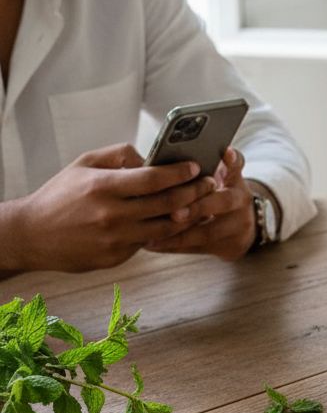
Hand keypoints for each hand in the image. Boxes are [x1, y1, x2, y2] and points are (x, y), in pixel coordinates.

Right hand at [8, 143, 212, 271]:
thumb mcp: (83, 164)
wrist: (32, 235)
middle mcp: (112, 215)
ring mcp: (115, 239)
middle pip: (166, 204)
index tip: (195, 166)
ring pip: (165, 227)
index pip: (153, 179)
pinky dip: (165, 232)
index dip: (179, 173)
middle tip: (208, 184)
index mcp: (103, 187)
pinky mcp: (116, 257)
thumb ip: (119, 155)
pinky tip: (176, 221)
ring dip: (187, 215)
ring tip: (200, 203)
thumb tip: (149, 156)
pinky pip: (149, 242)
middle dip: (194, 192)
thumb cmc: (59, 195)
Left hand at [144, 147, 257, 260]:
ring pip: (210, 231)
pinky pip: (199, 248)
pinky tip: (154, 244)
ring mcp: (238, 224)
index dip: (232, 160)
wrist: (240, 226)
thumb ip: (194, 169)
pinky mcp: (230, 245)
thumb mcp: (214, 177)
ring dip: (181, 234)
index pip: (237, 164)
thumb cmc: (214, 193)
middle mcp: (240, 199)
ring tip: (153, 235)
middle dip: (198, 207)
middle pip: (224, 201)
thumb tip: (150, 161)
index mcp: (234, 177)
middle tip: (175, 213)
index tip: (224, 152)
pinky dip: (175, 246)